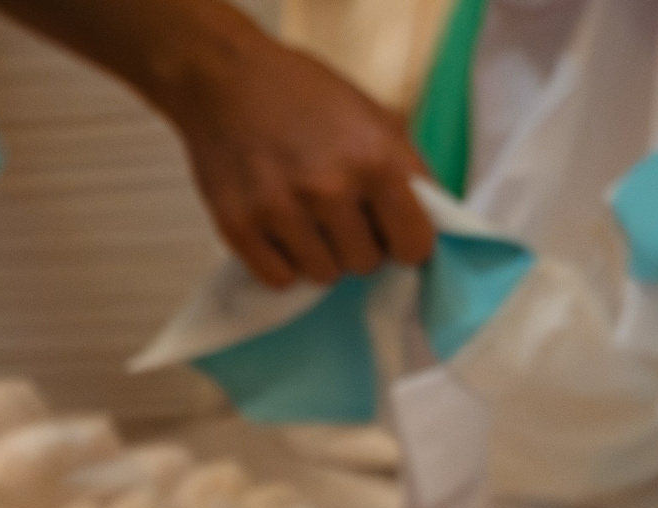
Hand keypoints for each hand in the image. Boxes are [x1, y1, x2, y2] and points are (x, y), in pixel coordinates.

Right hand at [165, 22, 435, 287]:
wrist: (225, 78)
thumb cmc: (307, 95)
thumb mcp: (374, 116)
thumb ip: (408, 171)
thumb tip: (433, 224)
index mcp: (375, 159)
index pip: (413, 246)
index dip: (406, 242)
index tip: (393, 233)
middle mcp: (329, 190)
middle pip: (366, 264)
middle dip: (360, 244)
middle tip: (341, 216)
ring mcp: (280, 212)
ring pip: (324, 275)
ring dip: (321, 256)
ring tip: (308, 221)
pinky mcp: (239, 228)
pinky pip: (279, 279)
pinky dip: (284, 263)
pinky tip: (280, 232)